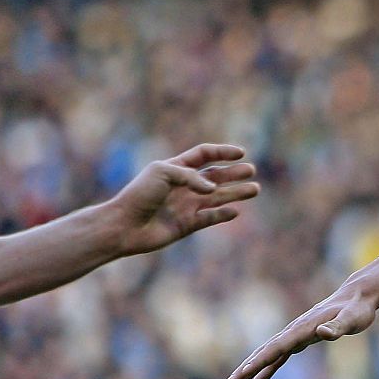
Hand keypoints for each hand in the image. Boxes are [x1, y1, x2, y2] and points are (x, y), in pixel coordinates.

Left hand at [104, 143, 259, 255]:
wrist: (124, 225)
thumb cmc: (139, 194)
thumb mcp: (163, 173)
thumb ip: (191, 177)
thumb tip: (214, 190)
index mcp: (175, 168)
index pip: (204, 155)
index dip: (222, 152)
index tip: (241, 153)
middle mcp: (184, 186)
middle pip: (215, 176)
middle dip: (234, 173)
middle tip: (251, 171)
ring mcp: (186, 205)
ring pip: (218, 197)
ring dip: (236, 193)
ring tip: (255, 189)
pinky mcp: (187, 224)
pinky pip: (210, 218)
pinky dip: (223, 215)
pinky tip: (235, 211)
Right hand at [224, 283, 378, 378]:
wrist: (356, 296)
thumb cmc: (357, 309)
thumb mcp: (352, 319)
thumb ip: (337, 327)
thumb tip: (322, 333)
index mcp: (303, 328)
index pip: (277, 347)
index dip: (261, 360)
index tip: (244, 371)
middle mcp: (293, 331)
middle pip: (264, 353)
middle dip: (246, 370)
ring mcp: (295, 336)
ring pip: (266, 356)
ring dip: (249, 372)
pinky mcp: (300, 340)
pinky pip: (277, 358)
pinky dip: (265, 371)